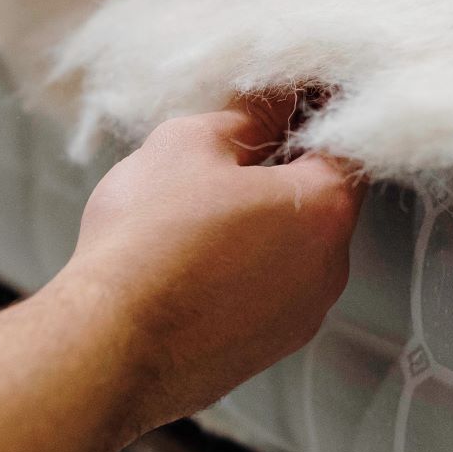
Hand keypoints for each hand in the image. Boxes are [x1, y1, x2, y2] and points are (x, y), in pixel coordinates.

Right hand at [47, 98, 364, 433]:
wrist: (106, 346)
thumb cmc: (148, 241)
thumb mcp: (191, 144)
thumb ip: (248, 115)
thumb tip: (274, 101)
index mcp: (325, 210)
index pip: (347, 144)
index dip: (315, 113)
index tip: (285, 97)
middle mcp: (328, 272)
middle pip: (317, 203)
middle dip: (278, 173)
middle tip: (224, 153)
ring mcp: (297, 320)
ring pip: (288, 253)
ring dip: (255, 227)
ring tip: (192, 213)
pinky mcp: (260, 354)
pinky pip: (260, 295)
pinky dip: (235, 273)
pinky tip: (184, 261)